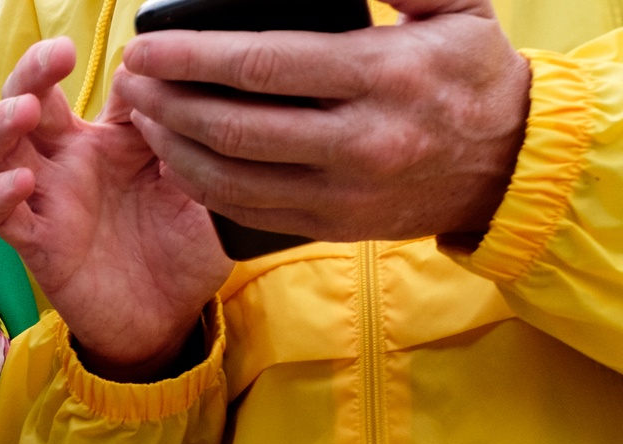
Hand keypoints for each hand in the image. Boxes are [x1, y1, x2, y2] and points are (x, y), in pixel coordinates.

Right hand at [0, 38, 231, 381]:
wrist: (173, 320)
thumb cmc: (183, 249)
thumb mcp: (197, 183)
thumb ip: (182, 137)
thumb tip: (168, 78)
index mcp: (104, 142)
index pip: (78, 87)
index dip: (75, 61)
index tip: (107, 50)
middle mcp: (68, 165)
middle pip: (26, 103)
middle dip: (29, 73)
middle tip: (54, 56)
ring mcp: (50, 203)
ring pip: (1, 151)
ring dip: (2, 123)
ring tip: (23, 110)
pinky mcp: (40, 246)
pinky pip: (4, 217)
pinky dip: (1, 196)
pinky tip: (22, 183)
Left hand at [115, 0, 531, 244]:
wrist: (507, 167)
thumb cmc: (471, 75)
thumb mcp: (455, 6)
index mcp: (381, 76)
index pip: (261, 64)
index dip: (191, 55)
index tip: (145, 46)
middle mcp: (358, 143)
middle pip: (232, 125)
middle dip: (167, 100)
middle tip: (130, 78)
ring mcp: (341, 194)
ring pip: (230, 177)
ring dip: (173, 145)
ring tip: (142, 115)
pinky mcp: (330, 227)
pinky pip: (247, 211)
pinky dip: (201, 185)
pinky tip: (176, 158)